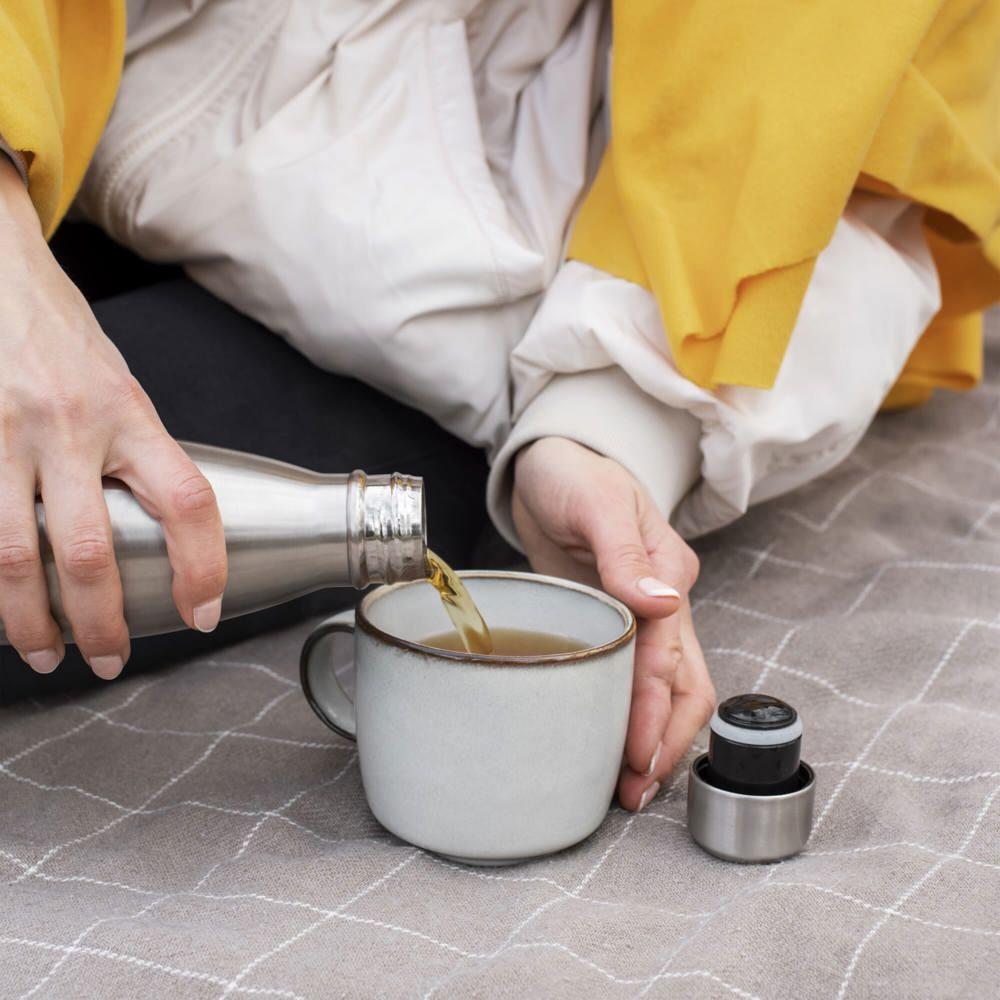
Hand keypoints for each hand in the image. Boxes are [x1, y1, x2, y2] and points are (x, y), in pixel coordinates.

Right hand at [0, 158, 227, 677]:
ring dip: (28, 621)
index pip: (188, 503)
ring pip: (13, 556)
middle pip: (90, 552)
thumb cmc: (61, 334)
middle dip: (102, 623)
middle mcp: (69, 427)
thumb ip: (134, 452)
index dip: (204, 567)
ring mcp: (3, 434)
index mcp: (129, 413)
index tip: (203, 612)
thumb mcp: (119, 387)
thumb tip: (153, 526)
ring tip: (44, 653)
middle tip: (109, 660)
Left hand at [512, 436, 714, 809]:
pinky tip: (609, 746)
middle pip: (686, 685)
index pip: (669, 654)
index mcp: (668, 573)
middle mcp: (665, 601)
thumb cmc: (574, 476)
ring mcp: (642, 616)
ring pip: (667, 690)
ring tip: (627, 788)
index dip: (654, 708)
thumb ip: (626, 554)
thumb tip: (663, 606)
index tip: (639, 754)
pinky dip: (628, 717)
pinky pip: (632, 679)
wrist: (550, 468)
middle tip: (635, 792)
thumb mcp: (597, 503)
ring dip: (654, 738)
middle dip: (667, 742)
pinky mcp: (614, 625)